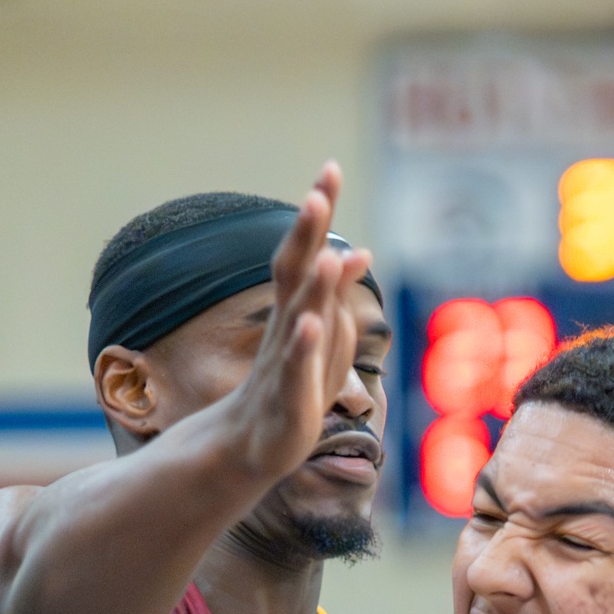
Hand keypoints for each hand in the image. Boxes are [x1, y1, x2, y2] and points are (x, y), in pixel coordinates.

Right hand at [226, 163, 374, 482]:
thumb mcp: (323, 337)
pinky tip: (308, 325)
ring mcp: (284, 361)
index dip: (318, 214)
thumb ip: (336, 294)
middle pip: (295, 272)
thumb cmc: (293, 387)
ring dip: (311, 286)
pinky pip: (294, 369)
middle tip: (319, 190)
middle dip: (307, 233)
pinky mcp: (289, 399)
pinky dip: (303, 347)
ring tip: (324, 253)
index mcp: (297, 310)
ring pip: (297, 317)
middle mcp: (287, 327)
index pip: (307, 251)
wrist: (254, 446)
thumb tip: (359, 252)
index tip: (330, 168)